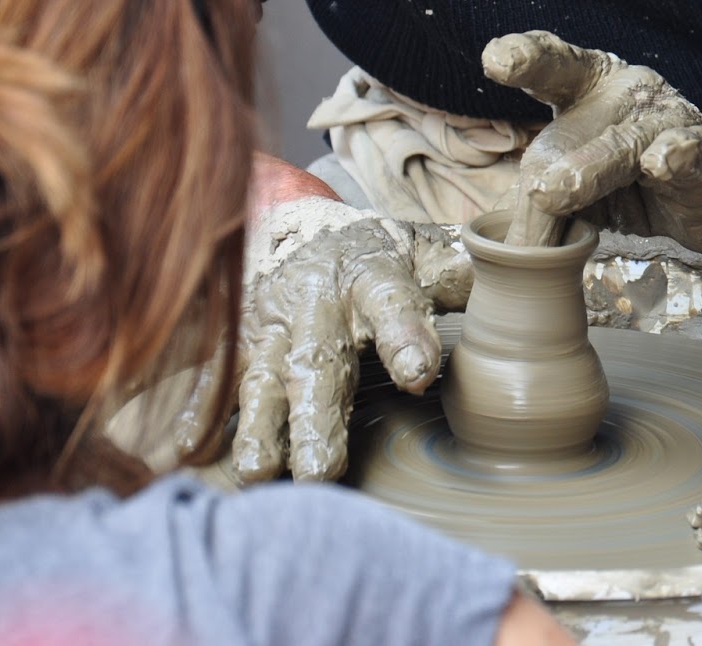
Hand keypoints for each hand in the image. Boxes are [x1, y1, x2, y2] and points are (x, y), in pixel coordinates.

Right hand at [180, 197, 470, 481]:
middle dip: (317, 416)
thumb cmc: (376, 255)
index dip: (407, 335)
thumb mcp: (422, 250)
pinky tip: (183, 452)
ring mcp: (269, 326)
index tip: (419, 372)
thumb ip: (460, 269)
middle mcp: (315, 302)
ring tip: (260, 474)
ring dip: (259, 428)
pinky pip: (212, 381)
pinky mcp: (235, 346)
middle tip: (322, 470)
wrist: (296, 226)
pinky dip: (194, 414)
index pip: (394, 304)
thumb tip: (518, 270)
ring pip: (262, 380)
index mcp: (371, 275)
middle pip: (317, 359)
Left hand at [482, 31, 701, 250]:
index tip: (496, 61)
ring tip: (558, 193)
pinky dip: (675, 158)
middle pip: (579, 123)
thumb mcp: (579, 192)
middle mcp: (627, 91)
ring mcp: (668, 119)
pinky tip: (663, 161)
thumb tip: (501, 254)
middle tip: (534, 192)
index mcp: (588, 85)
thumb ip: (541, 208)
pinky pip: (687, 155)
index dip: (526, 59)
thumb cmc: (635, 179)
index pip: (554, 66)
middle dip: (555, 155)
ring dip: (593, 168)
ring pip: (624, 145)